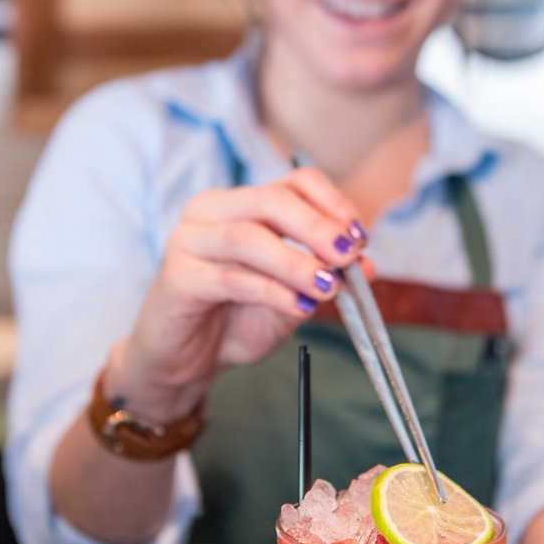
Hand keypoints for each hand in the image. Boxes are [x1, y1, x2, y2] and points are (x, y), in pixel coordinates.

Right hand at [108, 165, 367, 417]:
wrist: (184, 361)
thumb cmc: (235, 320)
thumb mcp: (292, 295)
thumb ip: (322, 276)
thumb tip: (367, 264)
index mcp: (241, 203)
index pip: (294, 182)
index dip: (332, 204)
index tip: (359, 237)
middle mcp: (210, 211)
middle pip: (271, 200)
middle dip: (317, 227)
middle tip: (349, 256)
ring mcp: (188, 240)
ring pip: (249, 237)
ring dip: (296, 263)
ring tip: (328, 287)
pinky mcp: (176, 276)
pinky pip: (231, 278)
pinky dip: (272, 291)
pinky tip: (298, 306)